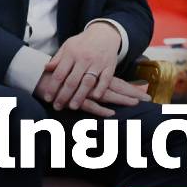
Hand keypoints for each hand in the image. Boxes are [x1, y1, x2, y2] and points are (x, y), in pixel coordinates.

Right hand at [34, 72, 149, 116]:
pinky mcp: (73, 97)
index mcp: (95, 76)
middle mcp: (92, 81)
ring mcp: (83, 89)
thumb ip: (91, 82)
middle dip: (131, 94)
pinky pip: (89, 104)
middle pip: (116, 88)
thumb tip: (105, 90)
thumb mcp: (78, 75)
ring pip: (105, 95)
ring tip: (134, 104)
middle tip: (147, 100)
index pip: (117, 83)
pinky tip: (110, 113)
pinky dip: (100, 109)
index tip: (146, 95)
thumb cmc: (61, 73)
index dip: (131, 89)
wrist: (38, 73)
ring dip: (120, 100)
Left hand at [42, 22, 121, 110]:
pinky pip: (106, 79)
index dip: (52, 87)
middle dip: (64, 96)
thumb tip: (45, 68)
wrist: (104, 33)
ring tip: (73, 107)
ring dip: (80, 96)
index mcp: (71, 54)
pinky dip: (101, 88)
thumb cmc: (83, 42)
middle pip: (72, 81)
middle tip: (57, 107)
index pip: (59, 74)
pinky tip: (95, 97)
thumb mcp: (68, 46)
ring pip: (88, 82)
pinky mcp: (110, 66)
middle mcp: (84, 59)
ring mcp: (98, 63)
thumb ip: (57, 59)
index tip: (48, 98)